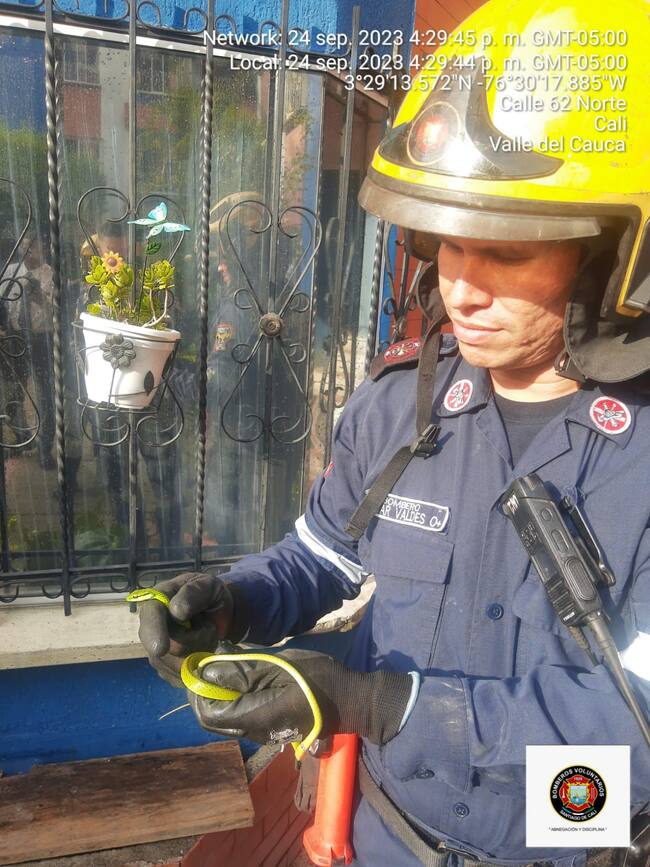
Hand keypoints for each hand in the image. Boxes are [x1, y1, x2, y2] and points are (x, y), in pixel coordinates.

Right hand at [137, 572, 247, 686]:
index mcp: (157, 601)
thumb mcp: (207, 585)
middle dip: (193, 641)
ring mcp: (156, 650)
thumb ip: (194, 592)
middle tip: (207, 624)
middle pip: (163, 649)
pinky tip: (201, 650)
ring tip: (205, 634)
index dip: (154, 632)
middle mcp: (150, 627)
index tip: (160, 649)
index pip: (150, 616)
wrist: (218, 612)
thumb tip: (177, 612)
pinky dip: (197, 666)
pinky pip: (181, 677)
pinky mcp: (166, 668)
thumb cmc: (210, 595)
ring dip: (198, 652)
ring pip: (175, 665)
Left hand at [187, 648, 413, 745]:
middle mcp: (254, 732)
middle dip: (206, 691)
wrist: (350, 699)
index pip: (207, 713)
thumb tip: (207, 673)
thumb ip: (242, 671)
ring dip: (221, 693)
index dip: (198, 690)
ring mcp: (263, 733)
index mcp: (255, 717)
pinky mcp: (271, 728)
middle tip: (212, 662)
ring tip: (228, 665)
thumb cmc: (317, 679)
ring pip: (227, 718)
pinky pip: (242, 716)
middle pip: (213, 719)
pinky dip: (235, 698)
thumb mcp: (279, 666)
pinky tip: (246, 676)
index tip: (201, 664)